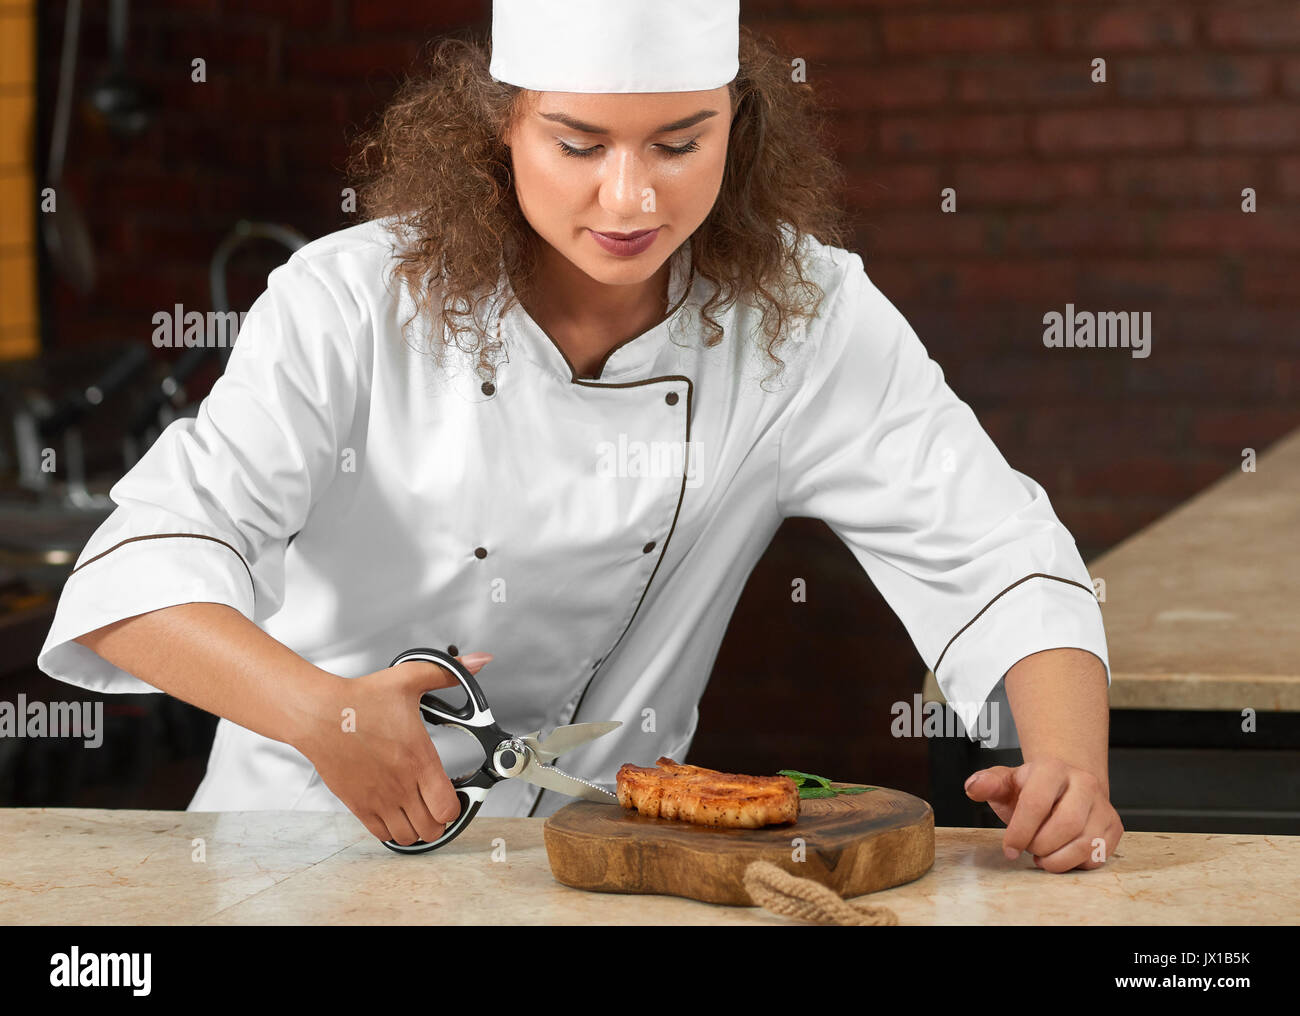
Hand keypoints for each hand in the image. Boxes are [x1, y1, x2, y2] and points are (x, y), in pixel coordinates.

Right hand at [296, 651, 493, 845]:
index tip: (454, 793)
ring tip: (416, 809)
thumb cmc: (360, 699)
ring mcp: (378, 799)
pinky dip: (392, 829)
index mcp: (419, 759)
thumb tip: (479, 662)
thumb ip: (448, 674)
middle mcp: (401, 785)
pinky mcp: (357, 804)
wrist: (319, 713)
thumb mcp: (410, 678)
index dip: (457, 806)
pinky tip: (394, 811)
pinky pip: (381, 834)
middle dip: (439, 820)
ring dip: (417, 828)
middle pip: (432, 829)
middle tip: (436, 803)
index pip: (448, 808)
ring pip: (409, 837)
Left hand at [963, 758, 1122, 871]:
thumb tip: (973, 787)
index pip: (1037, 802)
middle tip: (1028, 849)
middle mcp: (1084, 782)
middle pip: (1066, 825)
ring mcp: (1102, 805)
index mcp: (1052, 768)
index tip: (1009, 848)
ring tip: (1041, 856)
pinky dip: (1075, 864)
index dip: (1020, 831)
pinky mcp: (1113, 827)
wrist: (1062, 788)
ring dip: (1057, 859)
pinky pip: (1098, 855)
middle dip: (1040, 845)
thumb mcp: (1004, 783)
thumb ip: (987, 784)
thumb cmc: (1030, 789)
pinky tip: (1060, 856)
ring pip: (1085, 843)